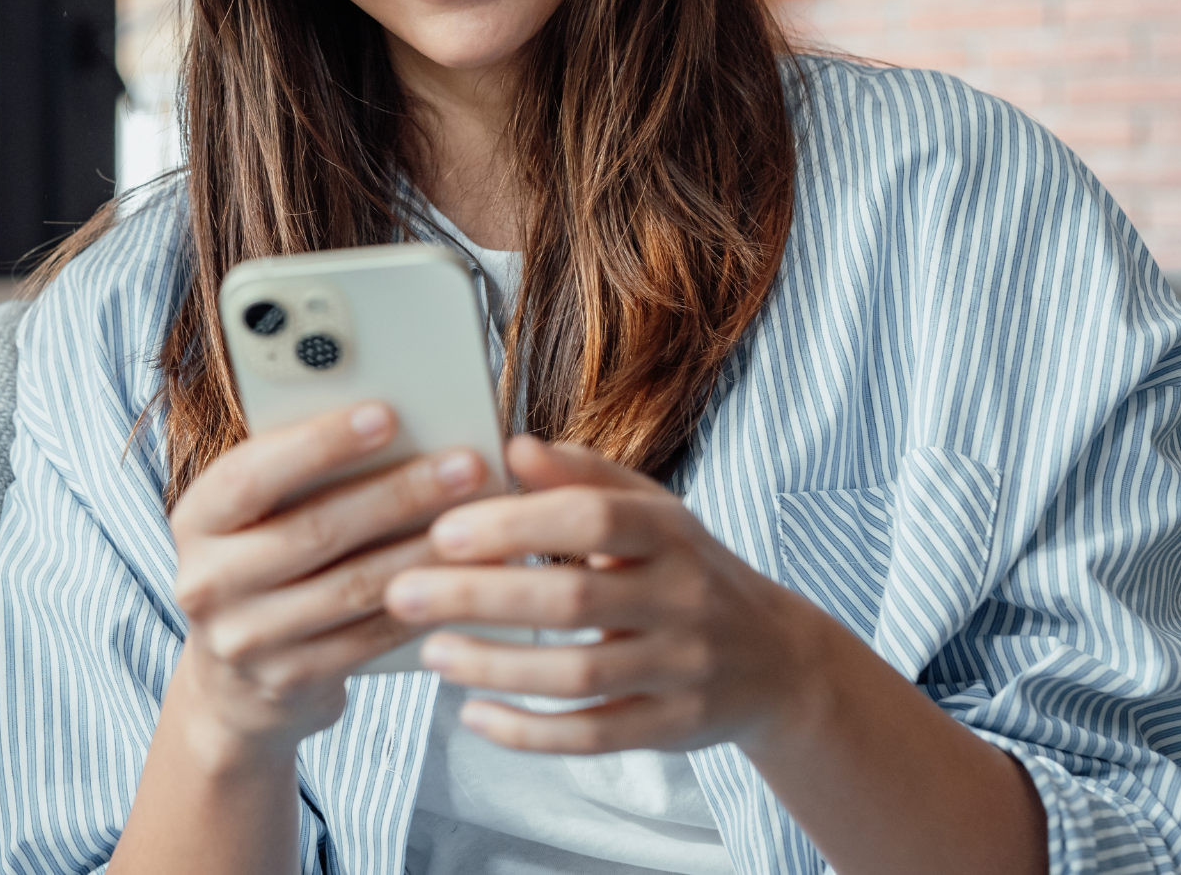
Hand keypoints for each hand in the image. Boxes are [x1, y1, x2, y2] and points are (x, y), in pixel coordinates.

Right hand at [166, 402, 489, 765]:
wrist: (232, 684)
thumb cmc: (259, 563)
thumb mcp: (253, 516)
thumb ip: (297, 474)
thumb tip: (390, 421)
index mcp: (196, 519)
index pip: (253, 473)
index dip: (320, 443)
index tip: (386, 414)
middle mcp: (207, 581)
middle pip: (315, 530)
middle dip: (399, 493)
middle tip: (464, 464)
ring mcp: (245, 639)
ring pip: (352, 586)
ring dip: (424, 550)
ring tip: (480, 520)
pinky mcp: (290, 679)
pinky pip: (370, 637)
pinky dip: (422, 603)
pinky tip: (462, 577)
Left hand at [384, 434, 828, 755]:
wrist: (777, 660)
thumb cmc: (687, 567)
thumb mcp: (650, 511)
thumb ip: (582, 476)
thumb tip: (513, 444)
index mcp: (669, 532)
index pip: (590, 519)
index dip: (515, 524)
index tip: (443, 530)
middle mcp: (682, 598)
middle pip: (574, 600)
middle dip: (481, 598)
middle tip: (403, 593)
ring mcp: (681, 669)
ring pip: (580, 676)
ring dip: (496, 667)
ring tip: (430, 653)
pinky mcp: (672, 728)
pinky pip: (594, 736)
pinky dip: (530, 732)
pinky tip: (475, 717)